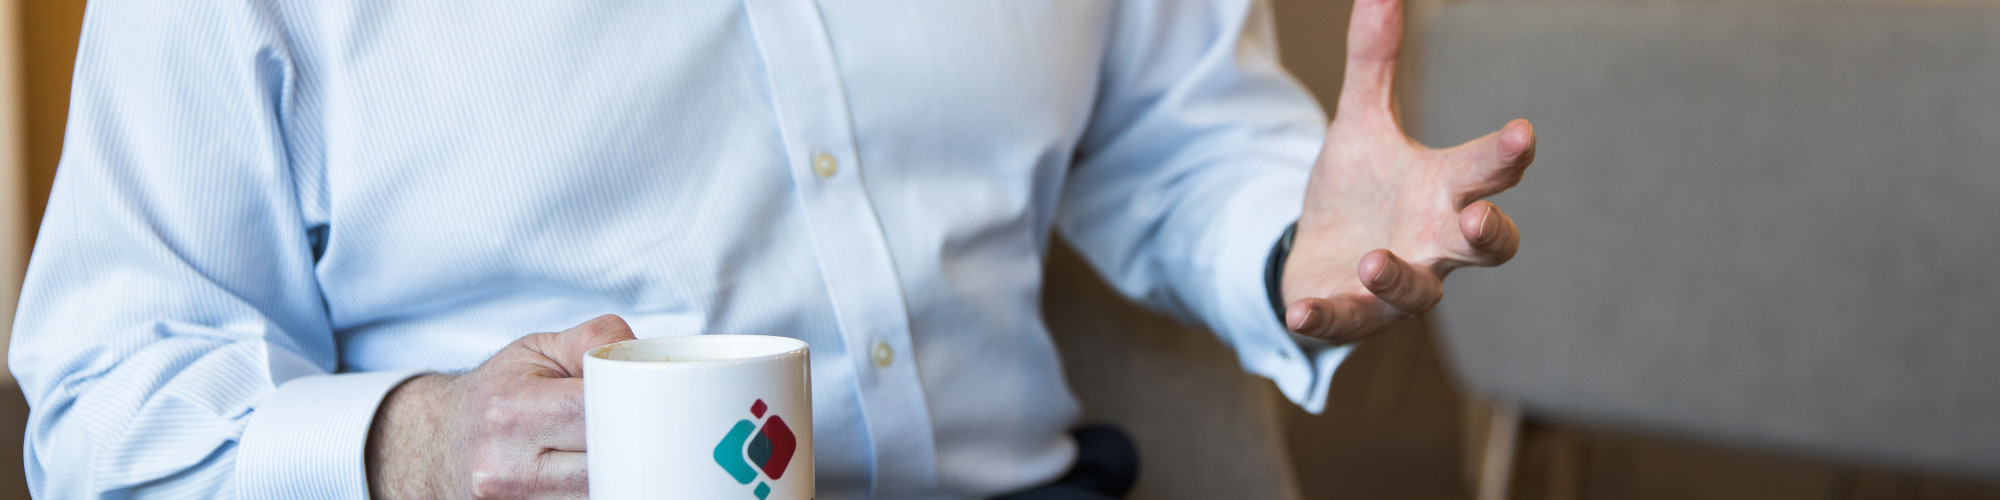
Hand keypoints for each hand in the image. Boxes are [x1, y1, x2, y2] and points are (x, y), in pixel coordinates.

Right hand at [366, 314, 636, 498]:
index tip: (650, 403)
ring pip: (597, 495)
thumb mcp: (538, 351)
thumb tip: (642, 355)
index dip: (630, 409)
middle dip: (632, 447)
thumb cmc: (498, 393)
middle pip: (603, 466)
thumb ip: (594, 341)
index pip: (592, 415)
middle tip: (649, 431)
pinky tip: (606, 476)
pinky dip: (602, 490)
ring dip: (621, 476)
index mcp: (511, 412)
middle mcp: (507, 468)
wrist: (440, 443)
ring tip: (625, 453)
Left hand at [1281, 0, 1534, 341]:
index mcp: (1444, 190)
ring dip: (1398, 278)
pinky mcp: (1354, 313)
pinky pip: (1347, 322)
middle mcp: (1435, 243)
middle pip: (1484, 244)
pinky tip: (1299, 311)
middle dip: (1487, 232)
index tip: (1523, 132)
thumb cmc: (1359, 189)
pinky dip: (1326, 318)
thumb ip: (1374, 62)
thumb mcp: (1361, 121)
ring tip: (1372, 256)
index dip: (1506, 155)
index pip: (1488, 171)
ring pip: (1420, 295)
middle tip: (1478, 215)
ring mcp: (1400, 285)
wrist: (1319, 251)